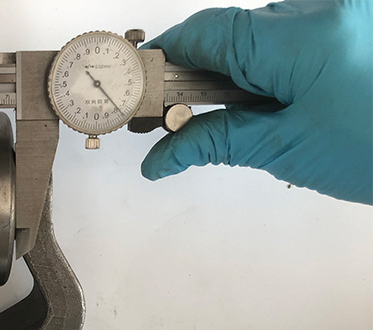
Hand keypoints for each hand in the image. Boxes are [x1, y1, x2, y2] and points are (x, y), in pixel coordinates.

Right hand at [140, 0, 372, 204]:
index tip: (139, 87)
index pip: (208, 32)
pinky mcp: (350, 22)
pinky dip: (264, 65)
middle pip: (231, 30)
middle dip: (195, 72)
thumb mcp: (287, 149)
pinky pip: (289, 33)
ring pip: (258, 32)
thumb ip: (216, 141)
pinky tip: (263, 100)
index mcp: (303, 35)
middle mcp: (322, 7)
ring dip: (230, 72)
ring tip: (223, 116)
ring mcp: (340, 10)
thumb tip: (162, 155)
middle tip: (172, 116)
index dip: (165, 57)